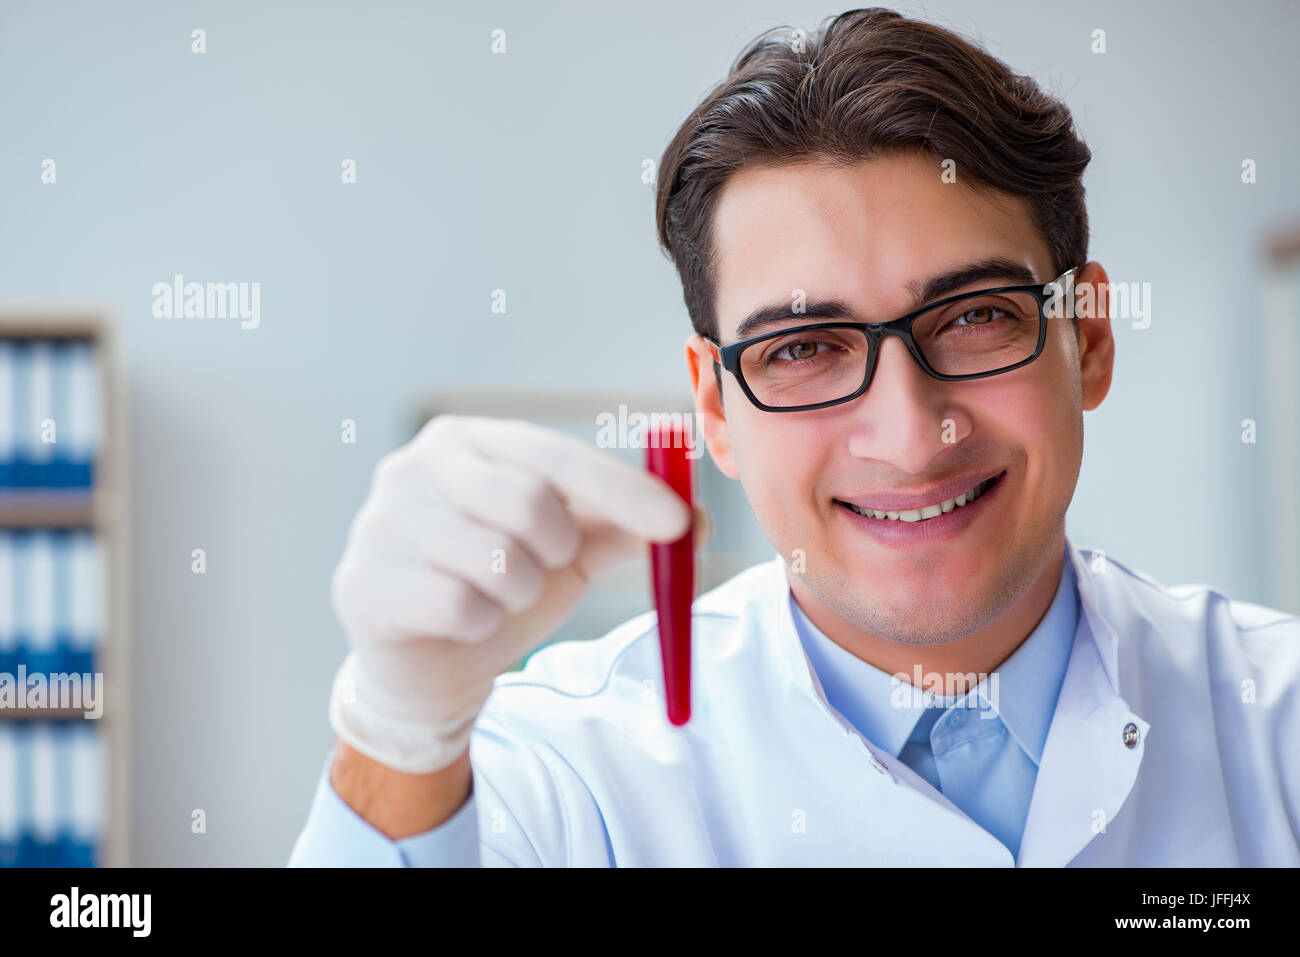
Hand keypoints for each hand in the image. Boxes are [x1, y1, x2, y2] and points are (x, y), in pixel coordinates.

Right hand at [327, 414, 710, 773]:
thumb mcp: (565, 550)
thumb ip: (623, 528)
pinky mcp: (362, 583)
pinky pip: (459, 608)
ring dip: (518, 594)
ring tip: (495, 596)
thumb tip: (697, 519)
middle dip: (556, 552)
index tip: (678, 525)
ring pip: (496, 561)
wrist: (425, 666)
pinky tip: (459, 623)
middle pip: (527, 502)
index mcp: (469, 440)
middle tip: (544, 567)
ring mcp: (380, 522)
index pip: (556, 455)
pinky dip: (480, 625)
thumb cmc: (498, 586)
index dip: (623, 489)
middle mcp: (415, 465)